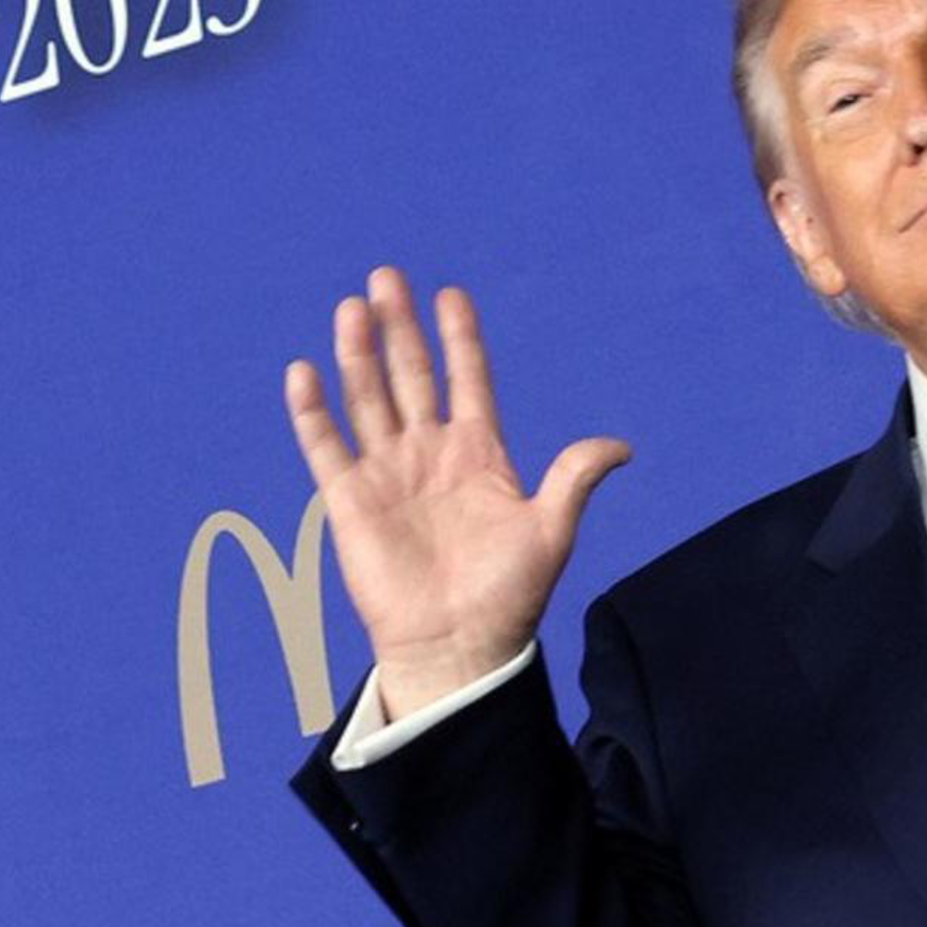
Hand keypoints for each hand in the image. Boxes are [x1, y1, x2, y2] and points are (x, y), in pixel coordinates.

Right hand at [282, 266, 632, 722]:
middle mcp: (429, 454)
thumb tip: (622, 447)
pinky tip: (304, 371)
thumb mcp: (551, 530)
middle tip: (387, 277)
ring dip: (358, 353)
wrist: (458, 648)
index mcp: (479, 453)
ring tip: (353, 307)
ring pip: (368, 398)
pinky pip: (326, 447)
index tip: (451, 294)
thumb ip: (574, 478)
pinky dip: (312, 411)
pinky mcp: (350, 502)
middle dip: (400, 327)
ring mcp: (388, 474)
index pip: (467, 379)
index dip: (459, 338)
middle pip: (410, 375)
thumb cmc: (508, 596)